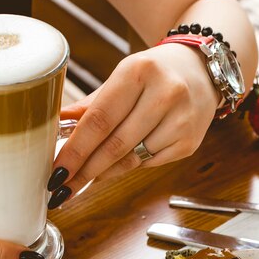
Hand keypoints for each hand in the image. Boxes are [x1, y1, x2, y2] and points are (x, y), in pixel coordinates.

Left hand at [47, 43, 219, 206]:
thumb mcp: (122, 77)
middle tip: (62, 188)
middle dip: (84, 170)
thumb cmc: (154, 74)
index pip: (100, 119)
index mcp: (139, 72)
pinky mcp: (189, 143)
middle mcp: (165, 95)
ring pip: (131, 159)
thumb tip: (57, 125)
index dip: (75, 149)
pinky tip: (112, 168)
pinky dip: (126, 168)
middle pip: (115, 145)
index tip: (57, 170)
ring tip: (82, 180)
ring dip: (102, 173)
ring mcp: (180, 122)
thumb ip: (91, 104)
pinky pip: (148, 163)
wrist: (201, 71)